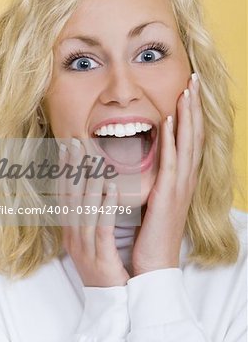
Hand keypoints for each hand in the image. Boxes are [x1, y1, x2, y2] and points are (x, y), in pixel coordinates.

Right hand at [57, 140, 129, 286]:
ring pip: (85, 209)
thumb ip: (90, 214)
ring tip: (94, 158)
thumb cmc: (104, 265)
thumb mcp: (90, 238)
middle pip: (70, 198)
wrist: (110, 301)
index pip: (63, 196)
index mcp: (70, 232)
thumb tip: (92, 188)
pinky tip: (112, 187)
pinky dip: (106, 206)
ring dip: (89, 181)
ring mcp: (85, 248)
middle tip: (75, 143)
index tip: (66, 148)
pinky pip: (103, 227)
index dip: (63, 172)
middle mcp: (73, 237)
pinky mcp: (101, 257)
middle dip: (72, 169)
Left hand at [132, 74, 203, 274]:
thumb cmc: (152, 231)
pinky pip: (172, 161)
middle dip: (195, 106)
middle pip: (194, 134)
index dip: (192, 114)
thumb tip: (146, 156)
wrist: (155, 262)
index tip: (189, 90)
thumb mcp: (156, 199)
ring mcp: (180, 185)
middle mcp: (186, 178)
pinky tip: (170, 119)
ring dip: (188, 115)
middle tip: (195, 79)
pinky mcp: (168, 194)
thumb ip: (155, 178)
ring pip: (188, 143)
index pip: (190, 139)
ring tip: (188, 90)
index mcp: (182, 179)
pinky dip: (173, 138)